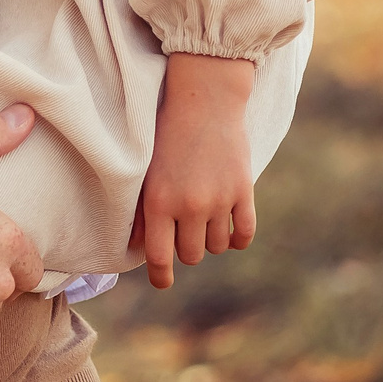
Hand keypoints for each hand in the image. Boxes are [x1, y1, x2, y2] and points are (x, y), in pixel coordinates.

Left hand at [131, 53, 256, 288]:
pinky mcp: (243, 192)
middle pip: (192, 255)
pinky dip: (237, 237)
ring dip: (211, 239)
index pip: (160, 257)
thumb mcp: (147, 170)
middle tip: (183, 229)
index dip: (160, 276)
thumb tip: (138, 245)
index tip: (163, 281)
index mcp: (159, 202)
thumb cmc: (167, 133)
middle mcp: (189, 206)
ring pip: (218, 246)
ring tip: (204, 219)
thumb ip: (144, 210)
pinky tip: (230, 230)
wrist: (204, 99)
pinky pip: (244, 234)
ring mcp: (219, 201)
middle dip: (186, 247)